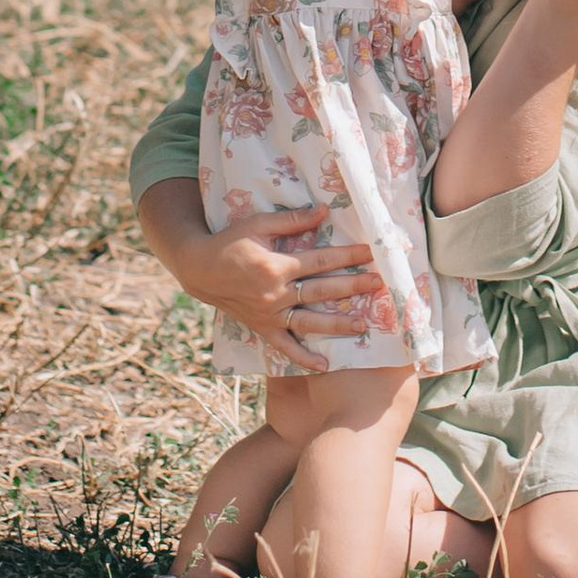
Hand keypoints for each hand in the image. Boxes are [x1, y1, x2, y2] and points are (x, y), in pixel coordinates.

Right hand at [162, 201, 378, 346]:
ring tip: (363, 325)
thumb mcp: (258, 224)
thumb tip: (324, 211)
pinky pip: (285, 347)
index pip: (319, 261)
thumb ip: (292, 220)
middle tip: (378, 284)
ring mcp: (269, 314)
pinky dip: (303, 357)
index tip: (368, 252)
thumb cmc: (230, 242)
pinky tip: (324, 365)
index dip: (345, 256)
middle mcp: (275, 293)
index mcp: (275, 266)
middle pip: (320, 291)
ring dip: (337, 324)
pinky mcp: (262, 328)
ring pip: (308, 322)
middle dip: (351, 287)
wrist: (200, 269)